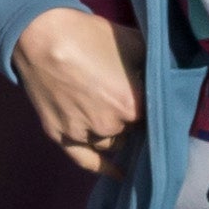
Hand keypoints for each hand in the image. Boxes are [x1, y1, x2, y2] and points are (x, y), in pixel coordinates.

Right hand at [14, 5, 145, 177]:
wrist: (39, 35)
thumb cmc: (87, 35)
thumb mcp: (132, 41)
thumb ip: (153, 64)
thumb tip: (168, 75)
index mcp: (132, 105)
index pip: (153, 115)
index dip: (148, 103)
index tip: (144, 94)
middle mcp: (110, 126)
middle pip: (131, 128)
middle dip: (130, 116)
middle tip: (120, 96)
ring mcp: (84, 134)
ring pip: (111, 142)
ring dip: (115, 132)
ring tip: (111, 116)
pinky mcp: (60, 136)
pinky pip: (86, 160)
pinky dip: (104, 168)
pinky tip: (118, 173)